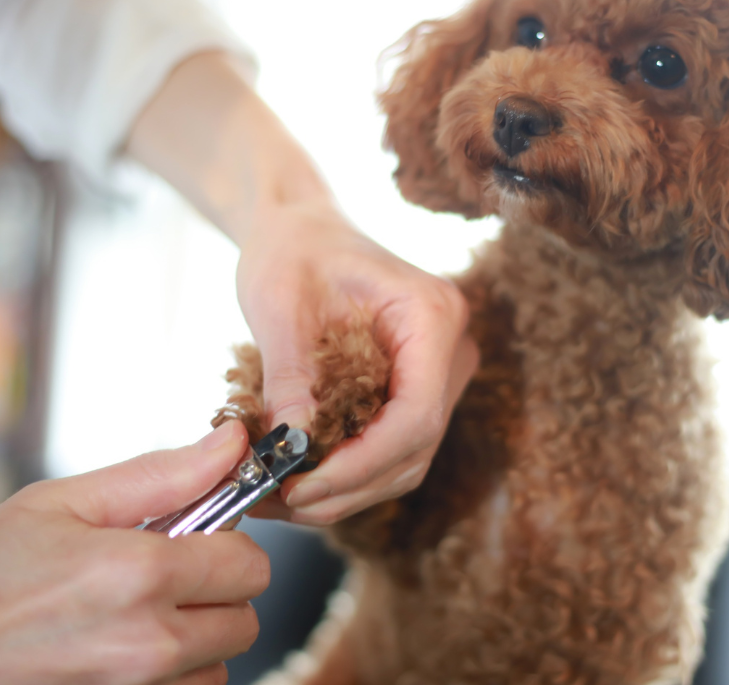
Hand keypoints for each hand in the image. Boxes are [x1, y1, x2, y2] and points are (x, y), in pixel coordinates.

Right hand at [0, 420, 266, 684]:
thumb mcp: (66, 503)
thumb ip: (163, 475)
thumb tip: (234, 443)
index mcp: (140, 576)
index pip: (250, 564)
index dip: (228, 544)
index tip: (197, 538)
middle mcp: (148, 647)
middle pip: (245, 620)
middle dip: (217, 592)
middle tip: (167, 577)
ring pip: (219, 665)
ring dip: (196, 640)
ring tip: (138, 616)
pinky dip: (171, 678)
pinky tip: (126, 651)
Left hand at [238, 202, 478, 524]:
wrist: (304, 228)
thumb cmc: (294, 248)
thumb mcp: (279, 304)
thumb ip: (289, 378)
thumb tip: (288, 450)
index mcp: (431, 314)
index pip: (416, 414)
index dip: (363, 464)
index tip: (303, 486)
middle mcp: (449, 347)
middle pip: (415, 447)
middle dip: (347, 486)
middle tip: (279, 500)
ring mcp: (438, 371)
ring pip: (406, 458)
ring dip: (346, 488)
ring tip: (279, 494)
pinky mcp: (416, 387)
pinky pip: (392, 446)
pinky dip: (348, 470)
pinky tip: (300, 476)